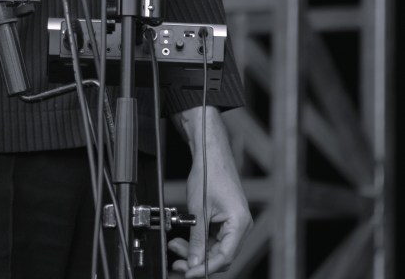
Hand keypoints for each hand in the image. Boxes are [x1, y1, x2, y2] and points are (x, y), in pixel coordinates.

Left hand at [168, 108, 251, 275]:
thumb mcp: (198, 210)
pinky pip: (214, 238)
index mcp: (239, 223)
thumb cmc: (209, 172)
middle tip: (178, 262)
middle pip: (220, 256)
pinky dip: (199, 241)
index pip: (224, 257)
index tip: (188, 273)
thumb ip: (197, 240)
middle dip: (198, 261)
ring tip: (176, 247)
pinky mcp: (226, 220)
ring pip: (215, 249)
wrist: (210, 151)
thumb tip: (193, 263)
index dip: (205, 268)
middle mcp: (240, 226)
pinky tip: (184, 240)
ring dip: (196, 251)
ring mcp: (234, 223)